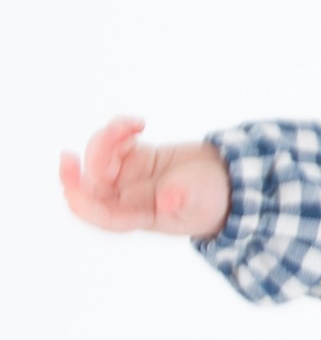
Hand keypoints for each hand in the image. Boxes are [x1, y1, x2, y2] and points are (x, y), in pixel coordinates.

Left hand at [60, 118, 231, 240]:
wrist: (229, 180)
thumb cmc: (214, 200)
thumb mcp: (201, 202)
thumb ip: (183, 199)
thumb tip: (167, 198)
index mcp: (138, 215)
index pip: (100, 213)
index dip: (82, 201)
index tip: (72, 184)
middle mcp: (127, 197)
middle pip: (94, 180)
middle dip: (94, 157)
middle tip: (114, 134)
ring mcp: (130, 175)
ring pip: (100, 158)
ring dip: (108, 138)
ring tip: (132, 124)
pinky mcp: (137, 156)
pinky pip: (114, 143)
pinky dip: (119, 130)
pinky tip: (138, 124)